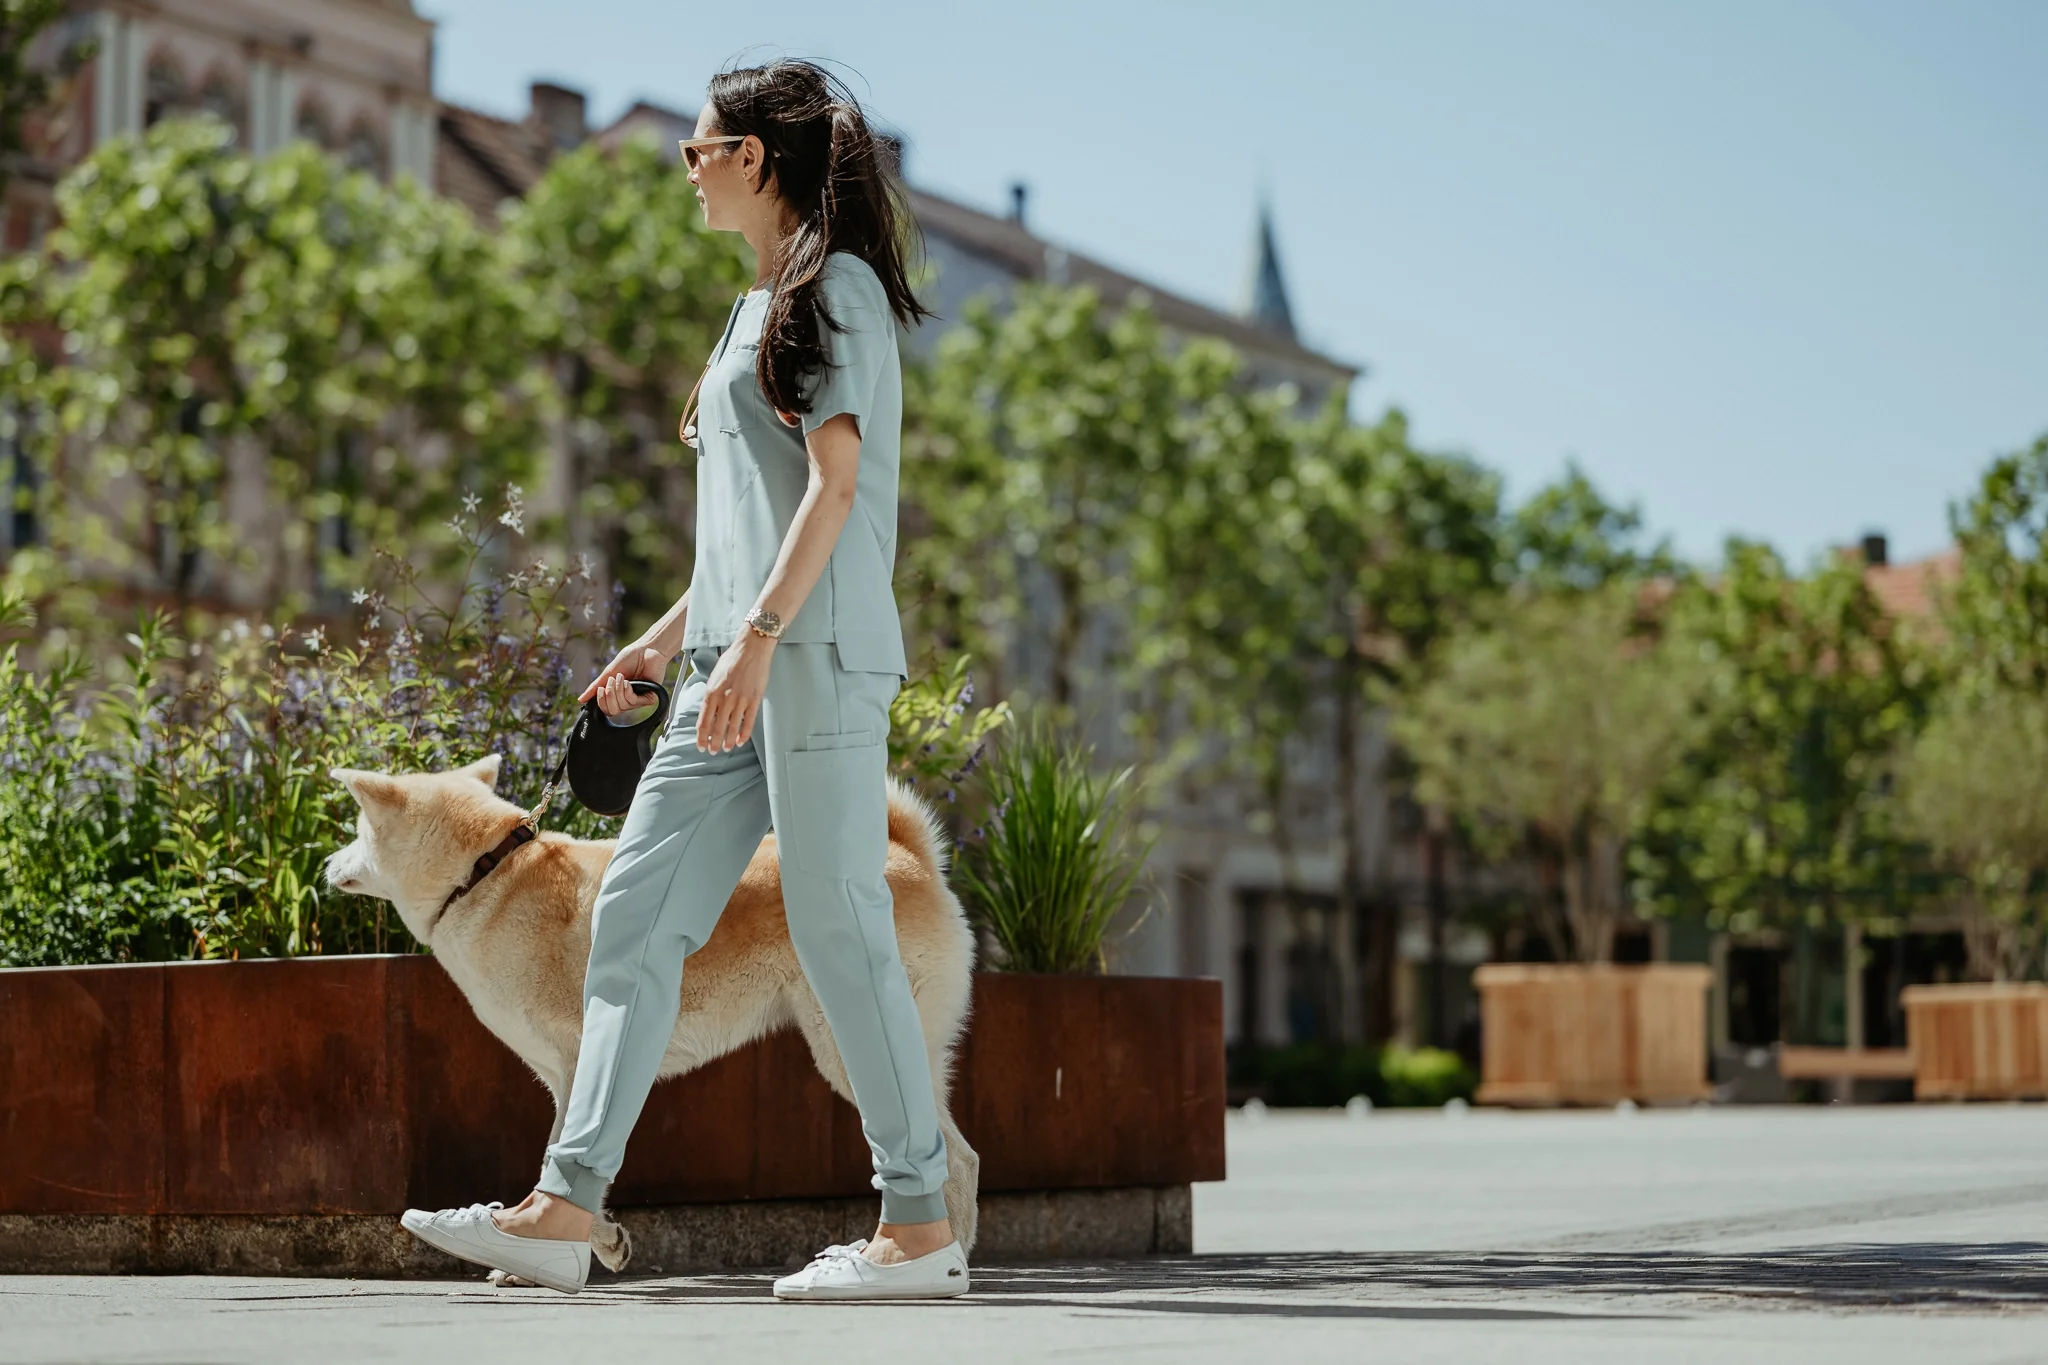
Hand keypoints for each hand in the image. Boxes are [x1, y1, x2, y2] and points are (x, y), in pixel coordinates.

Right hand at [581, 641, 668, 717]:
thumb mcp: (609, 673)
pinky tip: (629, 682)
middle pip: (613, 711)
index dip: (601, 702)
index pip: (606, 710)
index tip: (601, 689)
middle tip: (612, 681)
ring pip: (622, 707)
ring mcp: (639, 700)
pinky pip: (632, 702)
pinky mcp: (650, 698)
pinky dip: (627, 690)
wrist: (646, 649)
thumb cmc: (630, 658)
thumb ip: (596, 687)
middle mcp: (628, 700)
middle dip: (609, 695)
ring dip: (618, 690)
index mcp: (618, 695)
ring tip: (622, 677)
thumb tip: (581, 700)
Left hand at [695, 630, 775, 752]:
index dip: (702, 737)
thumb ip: (711, 694)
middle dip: (714, 743)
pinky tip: (740, 741)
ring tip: (726, 748)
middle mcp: (724, 699)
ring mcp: (740, 701)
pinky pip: (748, 722)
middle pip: (717, 728)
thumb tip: (708, 710)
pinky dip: (744, 734)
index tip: (701, 745)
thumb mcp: (714, 676)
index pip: (703, 721)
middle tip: (713, 751)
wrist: (751, 649)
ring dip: (728, 741)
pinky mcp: (754, 700)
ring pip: (732, 728)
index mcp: (711, 692)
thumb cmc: (732, 659)